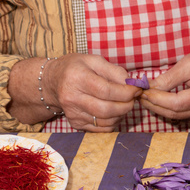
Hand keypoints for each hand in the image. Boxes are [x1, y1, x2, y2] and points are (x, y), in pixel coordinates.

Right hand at [8, 53, 141, 131]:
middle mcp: (72, 98)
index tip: (137, 90)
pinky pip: (101, 129)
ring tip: (124, 104)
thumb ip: (114, 71)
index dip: (126, 92)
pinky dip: (113, 122)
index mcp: (77, 78)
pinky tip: (114, 112)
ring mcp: (73, 113)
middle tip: (133, 99)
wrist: (52, 82)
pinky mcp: (76, 124)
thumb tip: (132, 84)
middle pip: (106, 109)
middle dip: (126, 106)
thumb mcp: (94, 60)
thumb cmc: (76, 68)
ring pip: (105, 122)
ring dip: (121, 115)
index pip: (106, 91)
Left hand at [140, 41, 189, 124]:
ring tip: (146, 97)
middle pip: (174, 113)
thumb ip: (168, 78)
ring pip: (175, 118)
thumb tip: (147, 87)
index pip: (176, 103)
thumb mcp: (188, 63)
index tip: (142, 91)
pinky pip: (181, 118)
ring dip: (158, 109)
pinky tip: (159, 103)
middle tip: (140, 95)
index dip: (157, 99)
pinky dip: (168, 111)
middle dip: (154, 105)